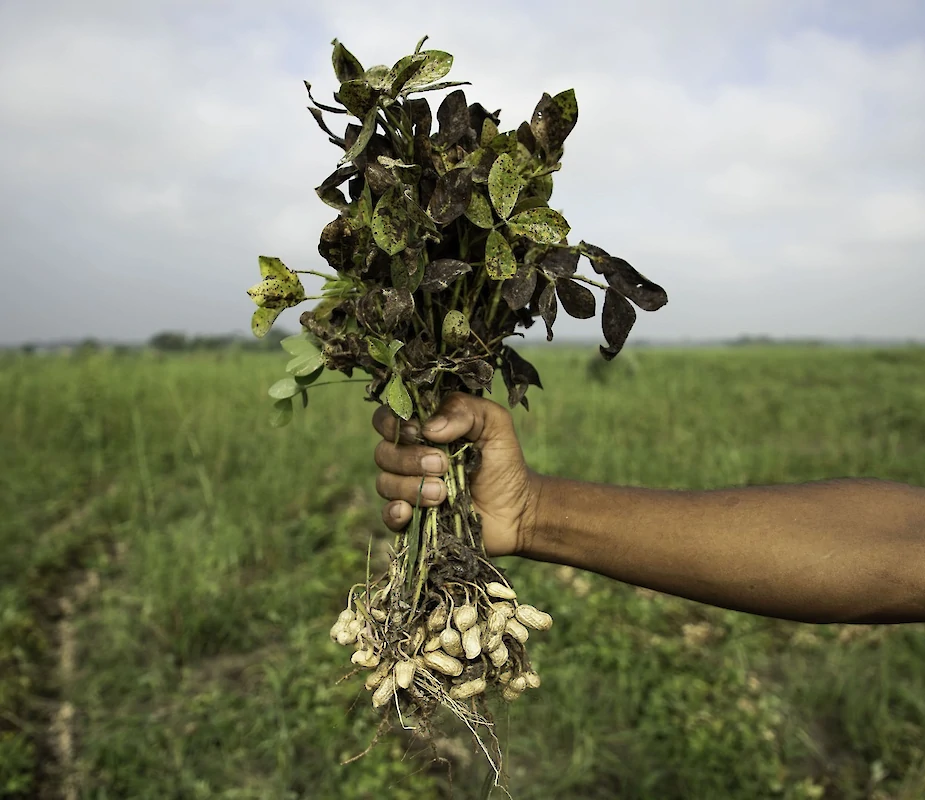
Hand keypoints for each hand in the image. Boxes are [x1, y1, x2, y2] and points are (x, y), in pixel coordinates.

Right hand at [372, 393, 540, 556]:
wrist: (518, 509)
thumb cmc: (503, 460)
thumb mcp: (493, 423)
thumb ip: (464, 410)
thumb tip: (429, 428)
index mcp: (422, 428)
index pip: (387, 418)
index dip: (393, 422)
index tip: (418, 431)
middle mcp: (408, 456)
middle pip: (383, 452)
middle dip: (410, 458)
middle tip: (443, 465)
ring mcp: (407, 489)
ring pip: (385, 483)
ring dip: (411, 486)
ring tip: (443, 493)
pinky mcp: (411, 519)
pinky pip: (387, 515)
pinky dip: (394, 512)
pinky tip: (409, 511)